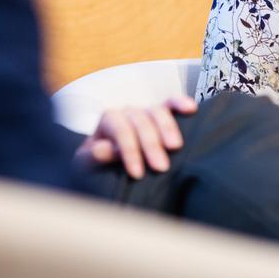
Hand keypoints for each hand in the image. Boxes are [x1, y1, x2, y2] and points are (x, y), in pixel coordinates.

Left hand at [73, 96, 197, 178]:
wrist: (103, 164)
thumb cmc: (95, 164)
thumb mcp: (87, 163)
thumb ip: (94, 155)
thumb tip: (105, 149)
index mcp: (109, 120)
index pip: (120, 130)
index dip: (129, 151)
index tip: (137, 173)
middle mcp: (128, 112)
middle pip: (141, 121)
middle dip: (151, 144)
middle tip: (161, 167)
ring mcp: (145, 112)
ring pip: (157, 111)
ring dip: (168, 128)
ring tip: (176, 146)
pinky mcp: (161, 116)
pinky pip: (170, 105)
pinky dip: (180, 104)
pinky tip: (191, 108)